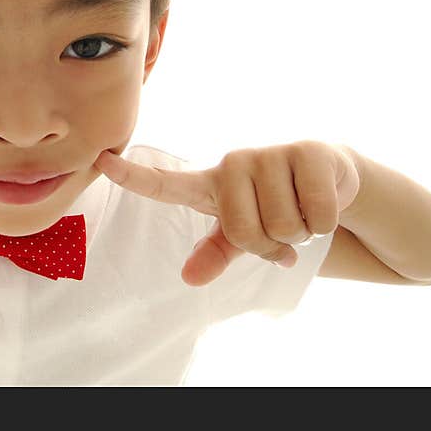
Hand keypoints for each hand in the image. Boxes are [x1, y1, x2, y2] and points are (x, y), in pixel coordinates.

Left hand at [93, 140, 360, 285]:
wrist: (328, 178)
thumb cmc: (271, 206)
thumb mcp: (240, 234)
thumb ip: (215, 253)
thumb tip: (189, 278)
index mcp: (209, 185)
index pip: (165, 184)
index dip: (133, 177)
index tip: (102, 163)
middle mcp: (232, 164)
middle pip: (244, 232)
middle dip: (269, 244)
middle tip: (279, 228)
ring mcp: (268, 153)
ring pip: (282, 226)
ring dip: (299, 233)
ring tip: (299, 211)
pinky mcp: (306, 152)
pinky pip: (316, 214)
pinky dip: (324, 223)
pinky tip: (320, 204)